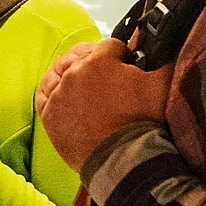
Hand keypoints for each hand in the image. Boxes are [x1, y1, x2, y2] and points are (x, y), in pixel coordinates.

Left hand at [38, 39, 170, 171]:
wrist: (122, 160)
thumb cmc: (142, 123)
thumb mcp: (162, 85)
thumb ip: (162, 61)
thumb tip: (162, 50)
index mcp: (100, 60)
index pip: (110, 45)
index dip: (122, 55)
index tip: (126, 65)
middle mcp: (74, 73)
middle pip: (81, 55)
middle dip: (95, 60)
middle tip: (107, 75)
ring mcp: (58, 94)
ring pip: (58, 72)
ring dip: (70, 72)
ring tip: (83, 81)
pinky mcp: (49, 115)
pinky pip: (43, 93)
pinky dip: (51, 89)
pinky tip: (60, 90)